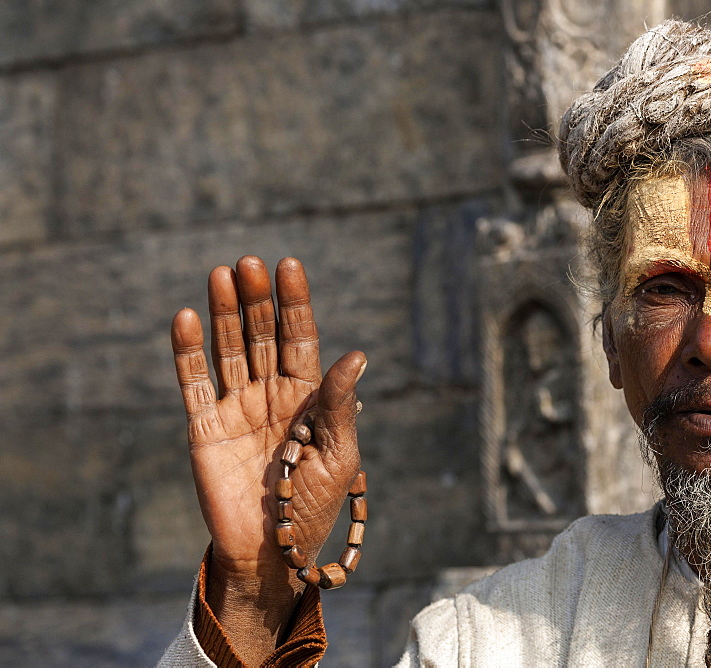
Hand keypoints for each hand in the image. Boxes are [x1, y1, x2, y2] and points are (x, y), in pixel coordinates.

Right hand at [171, 255, 364, 660]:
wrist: (273, 551)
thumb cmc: (314, 504)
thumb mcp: (338, 453)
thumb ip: (339, 404)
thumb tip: (358, 355)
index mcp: (307, 396)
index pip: (299, 338)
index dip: (295, 303)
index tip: (290, 265)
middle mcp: (270, 393)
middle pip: (261, 336)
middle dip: (257, 299)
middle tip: (250, 262)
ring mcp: (236, 408)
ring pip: (229, 350)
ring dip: (225, 313)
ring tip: (222, 274)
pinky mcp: (204, 428)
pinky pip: (194, 384)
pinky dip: (188, 353)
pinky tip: (186, 319)